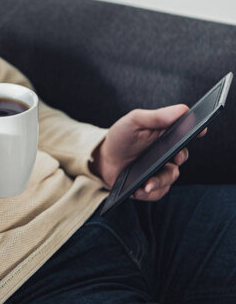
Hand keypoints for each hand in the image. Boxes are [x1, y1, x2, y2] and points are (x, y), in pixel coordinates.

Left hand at [90, 104, 207, 201]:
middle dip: (179, 158)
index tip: (200, 130)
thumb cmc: (121, 137)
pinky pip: (157, 192)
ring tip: (147, 183)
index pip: (187, 132)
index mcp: (166, 134)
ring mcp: (161, 170)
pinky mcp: (152, 185)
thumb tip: (183, 110)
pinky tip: (139, 190)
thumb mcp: (135, 121)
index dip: (196, 130)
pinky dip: (148, 193)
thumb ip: (156, 117)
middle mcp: (168, 153)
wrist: (104, 159)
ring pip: (170, 177)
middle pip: (182, 156)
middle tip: (174, 158)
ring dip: (159, 181)